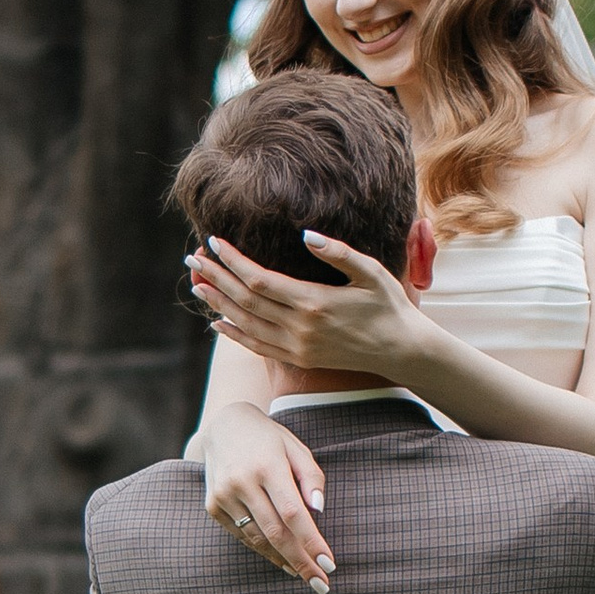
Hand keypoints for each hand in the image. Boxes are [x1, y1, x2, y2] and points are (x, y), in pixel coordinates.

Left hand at [186, 233, 425, 382]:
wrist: (402, 350)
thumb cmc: (389, 305)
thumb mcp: (371, 272)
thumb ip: (338, 252)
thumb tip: (305, 234)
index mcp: (314, 303)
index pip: (259, 280)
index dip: (233, 262)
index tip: (215, 243)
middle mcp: (300, 329)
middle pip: (245, 301)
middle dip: (216, 278)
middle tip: (193, 260)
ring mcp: (297, 348)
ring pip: (246, 324)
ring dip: (218, 303)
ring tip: (197, 284)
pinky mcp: (299, 359)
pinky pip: (257, 346)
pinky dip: (234, 334)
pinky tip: (217, 321)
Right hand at [200, 403, 334, 588]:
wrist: (224, 427)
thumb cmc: (270, 440)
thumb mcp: (297, 448)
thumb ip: (312, 478)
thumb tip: (319, 510)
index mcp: (267, 466)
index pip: (293, 513)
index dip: (312, 542)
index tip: (329, 564)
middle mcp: (242, 482)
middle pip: (276, 532)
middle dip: (301, 561)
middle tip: (321, 583)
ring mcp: (223, 496)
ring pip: (257, 538)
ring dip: (283, 560)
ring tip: (305, 574)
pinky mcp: (213, 506)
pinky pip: (242, 535)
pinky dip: (263, 550)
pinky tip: (282, 560)